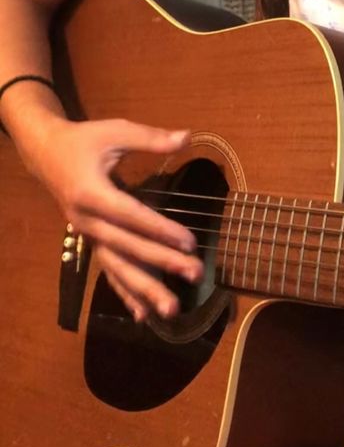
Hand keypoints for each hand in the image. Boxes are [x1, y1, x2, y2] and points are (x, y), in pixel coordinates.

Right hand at [33, 118, 202, 321]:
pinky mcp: (92, 242)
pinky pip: (109, 271)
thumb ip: (151, 138)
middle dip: (162, 263)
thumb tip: (187, 137)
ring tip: (171, 309)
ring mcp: (88, 235)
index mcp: (91, 193)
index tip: (190, 243)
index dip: (160, 230)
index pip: (131, 216)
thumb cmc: (84, 141)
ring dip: (144, 290)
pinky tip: (143, 315)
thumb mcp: (115, 131)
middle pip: (127, 248)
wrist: (46, 154)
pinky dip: (125, 293)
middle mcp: (87, 221)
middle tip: (195, 273)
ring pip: (117, 268)